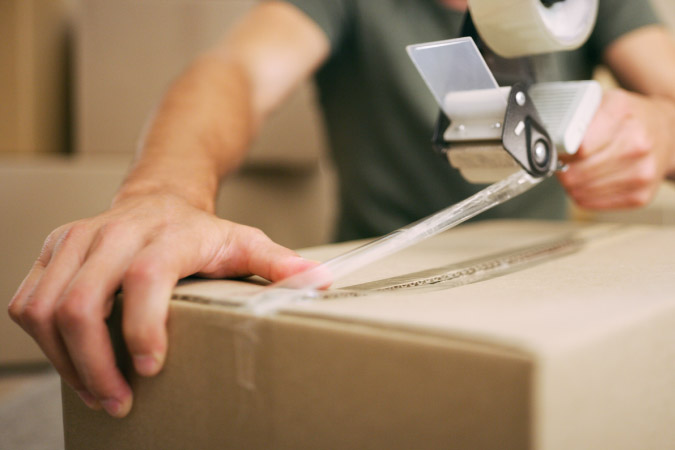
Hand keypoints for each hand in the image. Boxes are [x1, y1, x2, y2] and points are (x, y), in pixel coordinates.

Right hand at [8, 193, 315, 417]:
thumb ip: (278, 265)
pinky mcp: (52, 250)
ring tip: (97, 392)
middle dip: (94, 365)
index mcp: (165, 235)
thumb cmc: (202, 230)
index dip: (141, 328)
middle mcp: (113, 233)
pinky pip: (27, 302)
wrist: (161, 197)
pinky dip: (43, 342)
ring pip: (44, 308)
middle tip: (119, 402)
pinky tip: (73, 362)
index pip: (143, 278)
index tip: (150, 371)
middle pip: (81, 303)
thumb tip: (320, 283)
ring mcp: (76, 240)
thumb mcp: (245, 242)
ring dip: (65, 362)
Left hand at [557, 89, 674, 208]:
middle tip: (565, 162)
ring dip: (572, 183)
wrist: (668, 131)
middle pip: (577, 173)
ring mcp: (641, 173)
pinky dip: (584, 194)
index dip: (561, 151)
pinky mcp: (641, 196)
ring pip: (580, 191)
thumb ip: (577, 117)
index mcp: (622, 114)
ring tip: (579, 169)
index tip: (559, 149)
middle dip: (563, 169)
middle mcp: (637, 144)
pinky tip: (591, 181)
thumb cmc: (631, 117)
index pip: (578, 146)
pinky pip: (592, 204)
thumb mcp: (605, 102)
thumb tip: (551, 140)